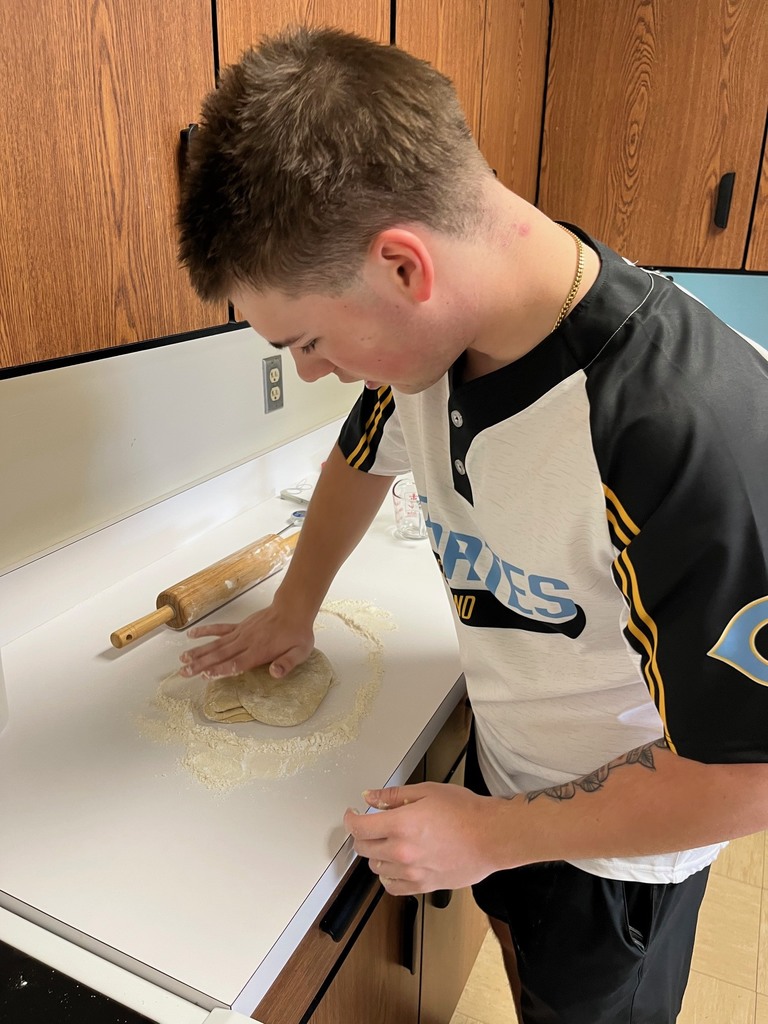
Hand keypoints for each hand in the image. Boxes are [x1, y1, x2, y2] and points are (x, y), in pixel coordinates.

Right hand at [178, 603, 314, 678]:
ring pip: (216, 644)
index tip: (205, 674)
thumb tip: (274, 673)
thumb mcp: (300, 652)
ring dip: (199, 652)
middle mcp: (246, 642)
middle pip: (220, 655)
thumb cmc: (297, 634)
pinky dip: (206, 631)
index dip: (221, 669)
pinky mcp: (240, 626)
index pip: (237, 663)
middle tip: (184, 673)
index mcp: (259, 651)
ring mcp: (241, 633)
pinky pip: (220, 629)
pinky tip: (192, 635)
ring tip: (182, 660)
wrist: (293, 609)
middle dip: (201, 665)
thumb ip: (286, 663)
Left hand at [343, 783, 508, 895]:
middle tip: (371, 825)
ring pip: (376, 867)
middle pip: (363, 848)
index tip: (352, 814)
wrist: (491, 836)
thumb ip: (393, 796)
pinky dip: (389, 875)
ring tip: (389, 842)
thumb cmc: (465, 812)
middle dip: (362, 835)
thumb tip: (370, 797)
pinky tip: (396, 864)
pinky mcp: (423, 886)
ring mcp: (412, 872)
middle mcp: (402, 852)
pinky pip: (392, 887)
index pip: (359, 828)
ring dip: (376, 854)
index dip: (350, 819)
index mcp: (401, 825)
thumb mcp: (427, 792)